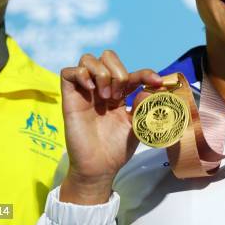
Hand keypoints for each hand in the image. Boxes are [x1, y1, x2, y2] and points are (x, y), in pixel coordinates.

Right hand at [59, 50, 161, 203]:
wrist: (99, 168)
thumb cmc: (117, 148)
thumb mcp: (139, 126)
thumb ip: (146, 107)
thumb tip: (151, 89)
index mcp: (120, 94)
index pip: (132, 73)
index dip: (146, 73)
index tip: (156, 82)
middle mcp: (102, 89)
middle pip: (107, 57)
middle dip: (118, 71)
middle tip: (118, 95)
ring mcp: (85, 92)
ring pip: (88, 59)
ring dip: (101, 73)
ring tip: (105, 96)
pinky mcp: (69, 98)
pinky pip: (68, 72)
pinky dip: (81, 74)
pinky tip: (92, 90)